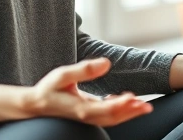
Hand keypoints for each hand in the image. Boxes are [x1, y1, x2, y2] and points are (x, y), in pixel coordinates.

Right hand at [21, 58, 152, 125]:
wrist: (35, 104)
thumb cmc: (48, 88)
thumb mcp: (63, 75)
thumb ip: (84, 70)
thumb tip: (107, 63)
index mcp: (80, 108)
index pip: (106, 109)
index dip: (121, 105)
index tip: (134, 97)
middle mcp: (85, 116)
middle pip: (113, 118)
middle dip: (131, 112)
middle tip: (147, 106)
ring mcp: (87, 118)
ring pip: (111, 119)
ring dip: (128, 114)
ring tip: (142, 106)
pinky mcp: (87, 115)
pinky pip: (106, 117)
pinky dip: (118, 111)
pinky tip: (124, 101)